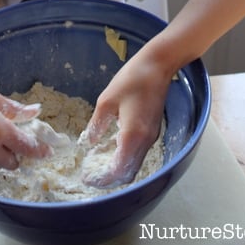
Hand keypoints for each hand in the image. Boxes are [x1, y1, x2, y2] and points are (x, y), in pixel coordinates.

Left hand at [81, 47, 171, 187]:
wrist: (158, 66)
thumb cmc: (131, 79)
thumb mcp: (106, 101)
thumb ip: (96, 125)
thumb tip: (88, 142)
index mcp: (133, 135)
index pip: (119, 170)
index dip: (103, 179)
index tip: (87, 178)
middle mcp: (145, 141)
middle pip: (129, 172)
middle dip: (110, 179)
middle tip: (91, 175)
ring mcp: (151, 136)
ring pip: (135, 164)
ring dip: (118, 169)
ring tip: (98, 165)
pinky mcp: (153, 130)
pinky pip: (138, 153)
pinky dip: (125, 158)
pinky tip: (111, 150)